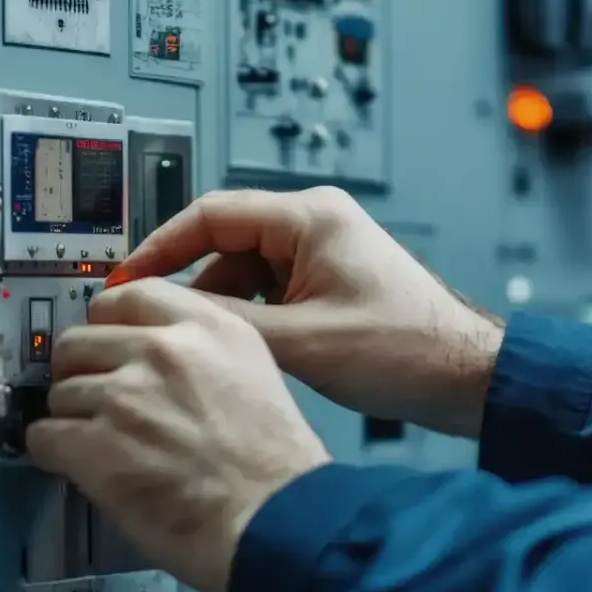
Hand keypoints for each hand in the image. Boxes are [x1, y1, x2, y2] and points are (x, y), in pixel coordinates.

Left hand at [26, 278, 330, 591]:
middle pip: (79, 341)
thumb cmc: (274, 464)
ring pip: (60, 392)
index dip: (108, 325)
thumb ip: (200, 351)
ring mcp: (125, 395)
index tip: (108, 349)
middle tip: (101, 406)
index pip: (128, 294)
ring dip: (73, 420)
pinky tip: (84, 469)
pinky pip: (44, 436)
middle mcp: (162, 350)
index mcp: (208, 327)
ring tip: (104, 449)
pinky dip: (56, 454)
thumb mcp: (253, 374)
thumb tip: (142, 354)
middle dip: (83, 374)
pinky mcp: (96, 444)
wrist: (276, 520)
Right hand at [113, 187, 504, 437]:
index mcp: (310, 217)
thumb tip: (169, 319)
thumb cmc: (410, 349)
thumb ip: (228, 324)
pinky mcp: (329, 282)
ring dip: (221, 309)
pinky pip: (269, 292)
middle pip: (223, 243)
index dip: (159, 248)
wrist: (465, 377)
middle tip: (153, 320)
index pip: (209, 214)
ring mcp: (323, 253)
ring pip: (244, 273)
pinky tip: (244, 352)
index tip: (126, 280)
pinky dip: (249, 319)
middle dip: (188, 286)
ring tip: (203, 347)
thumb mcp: (301, 341)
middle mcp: (316, 224)